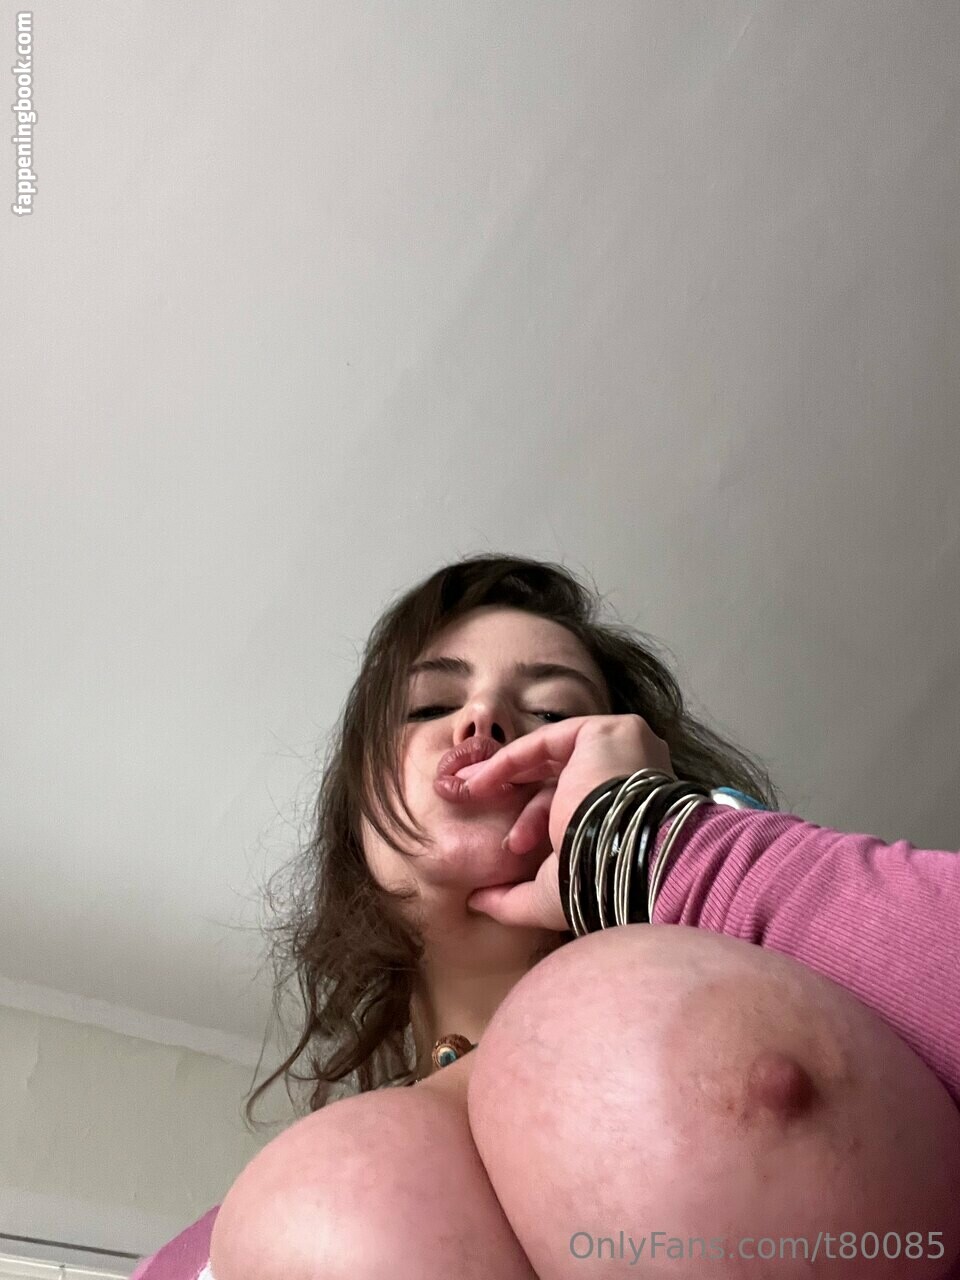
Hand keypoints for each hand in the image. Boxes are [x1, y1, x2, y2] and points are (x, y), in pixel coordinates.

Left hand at [458, 714, 674, 930]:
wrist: (619, 856)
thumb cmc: (597, 882)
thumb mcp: (551, 895)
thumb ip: (513, 899)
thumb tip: (476, 901)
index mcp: (629, 814)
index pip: (576, 808)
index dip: (534, 824)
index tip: (503, 847)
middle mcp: (629, 779)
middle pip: (560, 780)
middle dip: (512, 795)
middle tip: (471, 805)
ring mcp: (622, 750)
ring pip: (551, 758)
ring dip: (503, 776)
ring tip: (466, 794)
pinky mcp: (604, 732)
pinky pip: (546, 742)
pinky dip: (509, 761)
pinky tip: (479, 782)